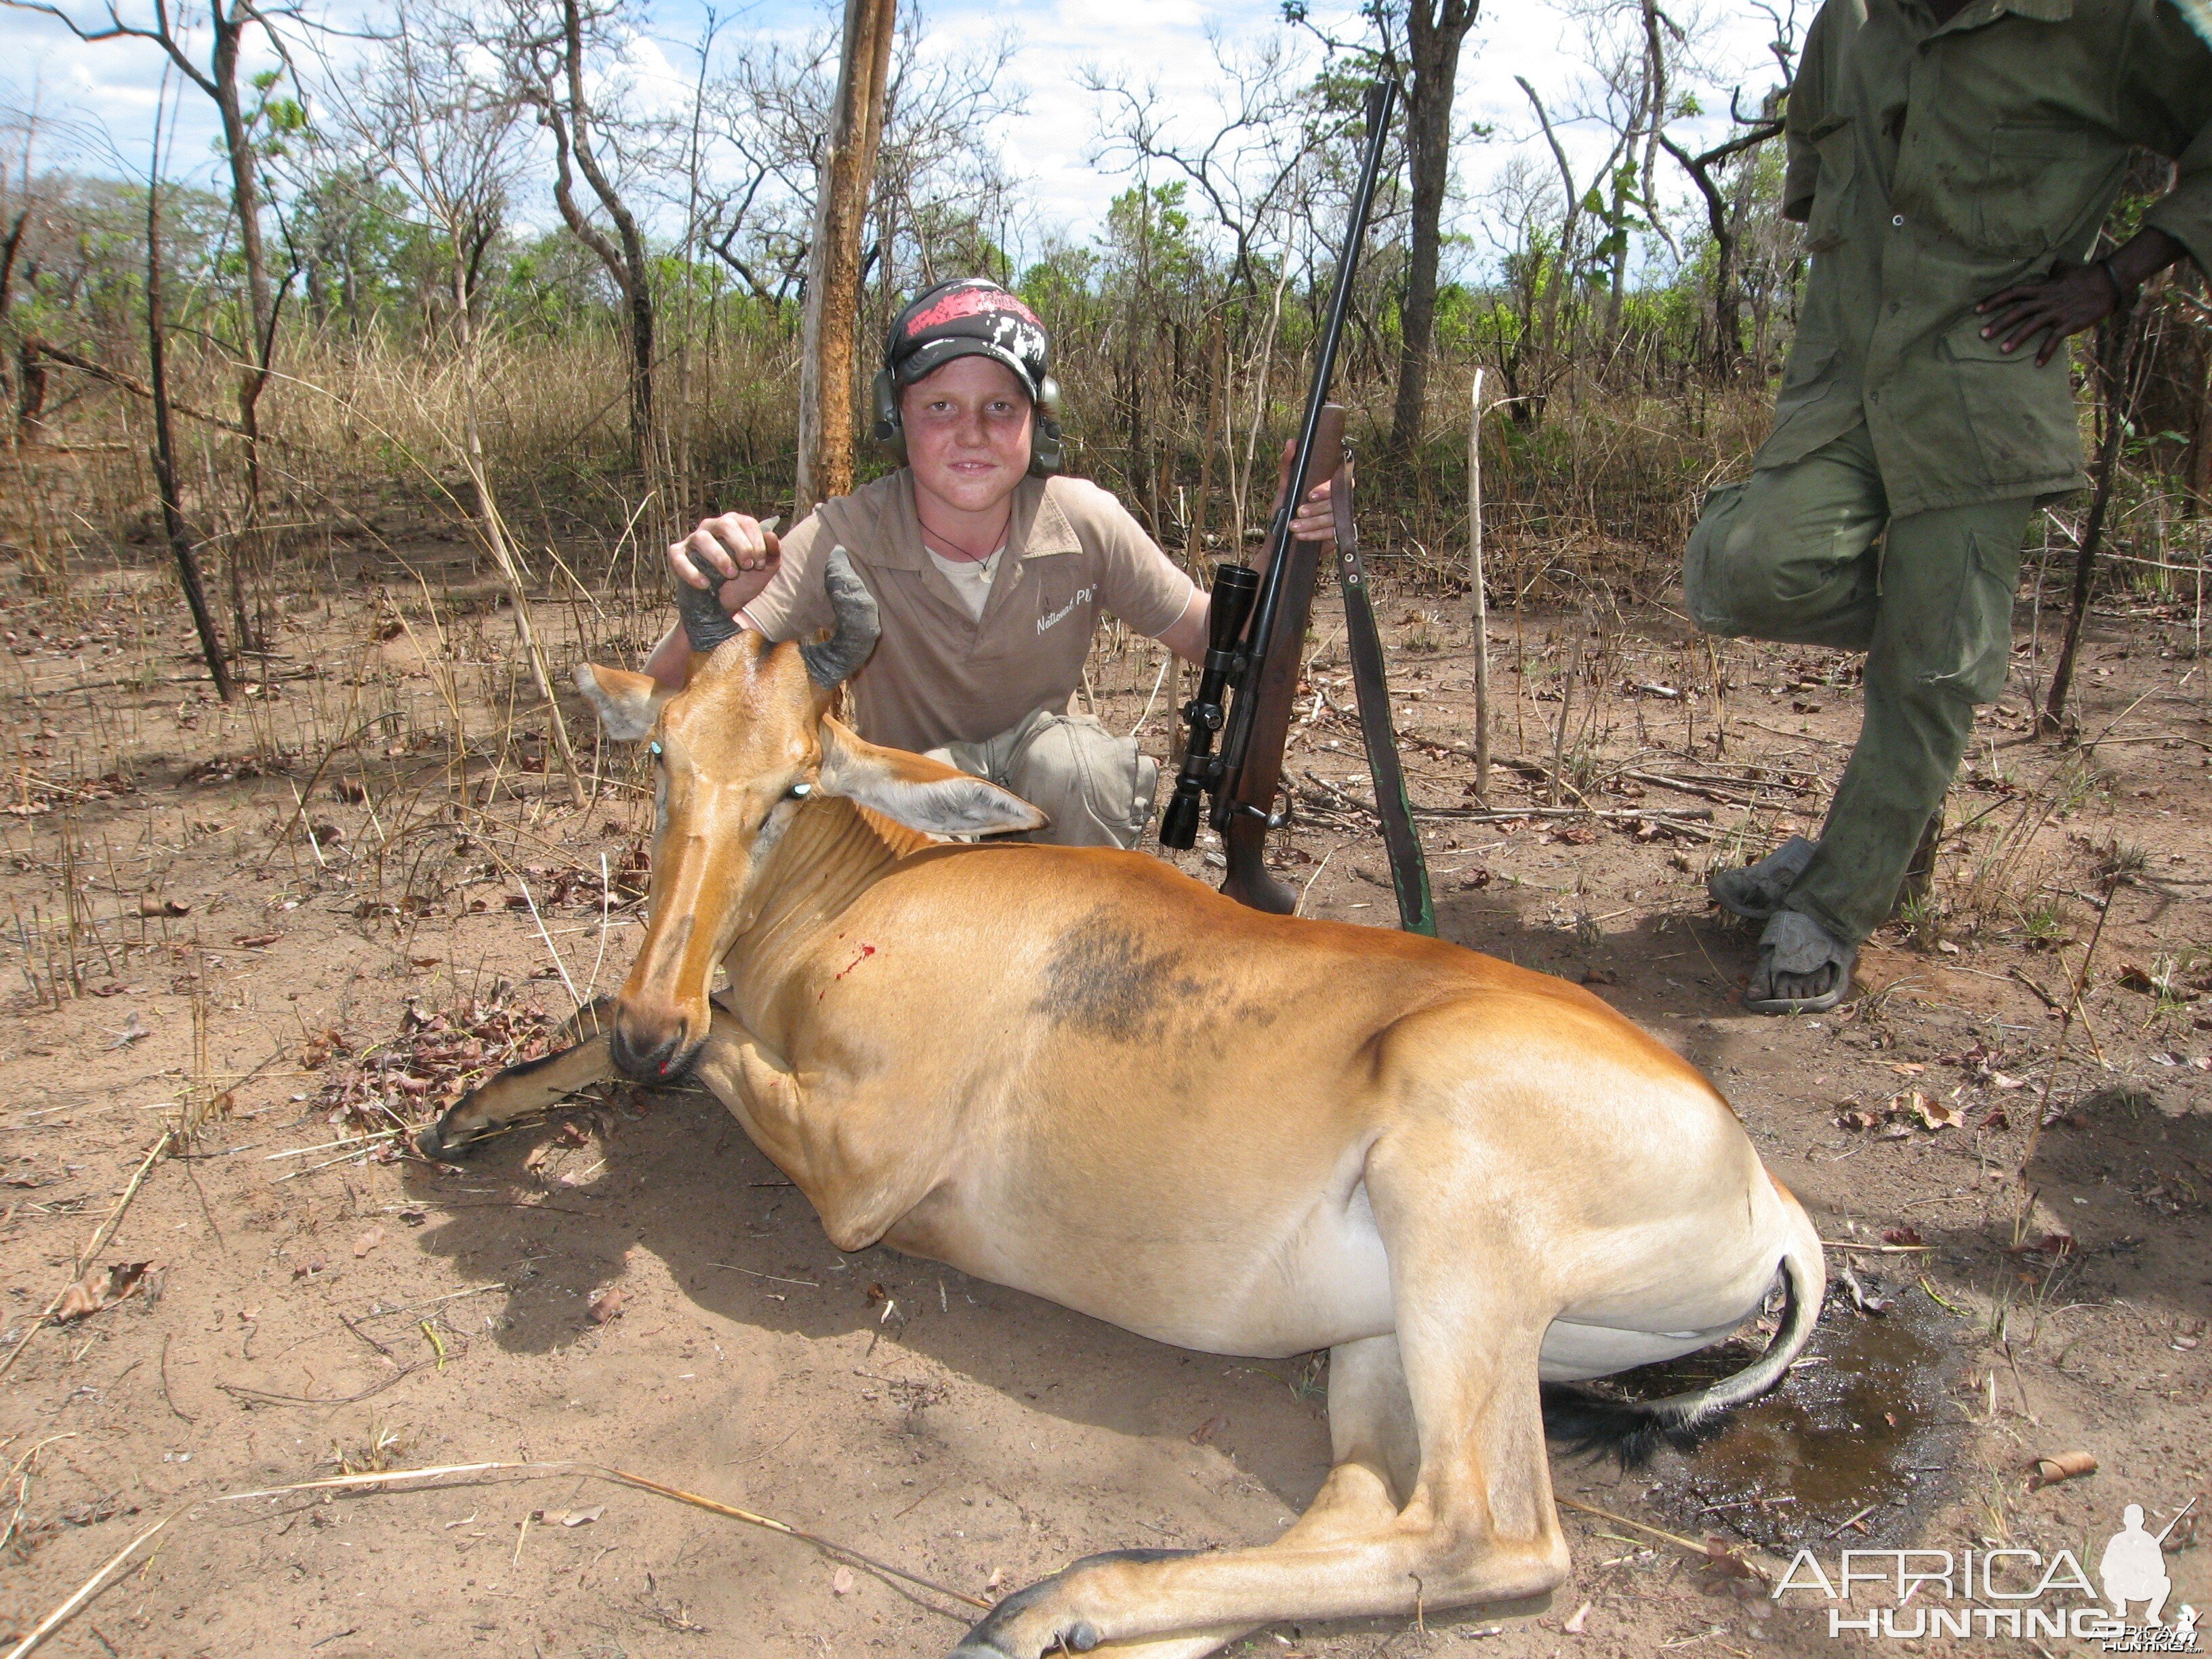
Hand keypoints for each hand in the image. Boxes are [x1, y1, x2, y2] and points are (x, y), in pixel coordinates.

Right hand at [669, 513, 780, 614]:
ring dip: (719, 557)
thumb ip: (773, 554)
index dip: (756, 542)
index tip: (759, 564)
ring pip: (702, 538)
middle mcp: (712, 527)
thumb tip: (772, 535)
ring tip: (730, 574)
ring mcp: (693, 540)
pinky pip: (679, 558)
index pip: (746, 522)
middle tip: (746, 567)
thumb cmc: (743, 582)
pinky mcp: (677, 555)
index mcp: (734, 525)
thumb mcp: (764, 570)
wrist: (725, 605)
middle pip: (725, 524)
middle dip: (740, 546)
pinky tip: (705, 584)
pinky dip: (691, 572)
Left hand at [1275, 439, 1351, 550]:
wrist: (1281, 540)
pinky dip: (1315, 534)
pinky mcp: (1339, 535)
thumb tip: (1291, 442)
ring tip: (1294, 526)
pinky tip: (1301, 535)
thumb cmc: (1285, 510)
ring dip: (1312, 523)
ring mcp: (1341, 518)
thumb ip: (1288, 464)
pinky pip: (1332, 534)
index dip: (1327, 488)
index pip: (1340, 481)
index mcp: (1329, 486)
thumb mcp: (1285, 486)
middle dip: (1316, 508)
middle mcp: (1339, 501)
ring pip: (1333, 519)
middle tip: (1298, 511)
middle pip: (1336, 502)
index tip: (1310, 494)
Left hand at [1975, 261, 2120, 366]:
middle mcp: (2046, 300)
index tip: (1977, 310)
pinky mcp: (2070, 323)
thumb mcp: (2062, 267)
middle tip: (1981, 335)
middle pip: (2017, 311)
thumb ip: (2048, 268)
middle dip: (1998, 323)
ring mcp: (2057, 312)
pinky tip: (2037, 364)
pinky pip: (2055, 340)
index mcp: (2042, 287)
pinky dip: (2046, 352)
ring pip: (2032, 326)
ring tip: (2002, 351)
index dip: (1994, 300)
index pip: (2013, 292)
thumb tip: (2044, 260)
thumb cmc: (2084, 275)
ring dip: (2016, 339)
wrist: (2109, 282)